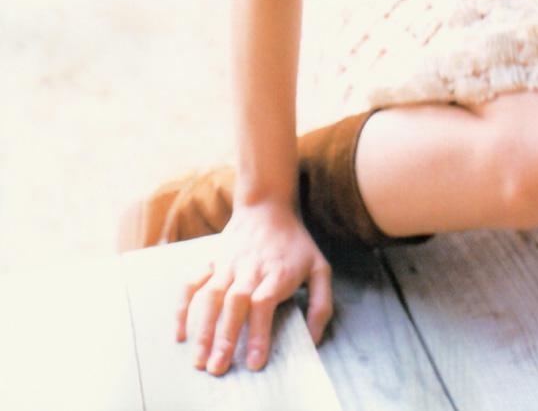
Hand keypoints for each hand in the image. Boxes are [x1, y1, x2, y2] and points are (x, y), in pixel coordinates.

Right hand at [175, 200, 331, 376]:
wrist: (267, 206)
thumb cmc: (295, 243)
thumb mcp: (319, 268)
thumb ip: (320, 304)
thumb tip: (313, 340)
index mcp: (277, 272)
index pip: (264, 303)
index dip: (259, 332)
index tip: (254, 362)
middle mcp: (249, 268)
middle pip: (235, 302)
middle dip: (225, 336)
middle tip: (218, 368)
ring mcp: (227, 263)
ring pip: (211, 295)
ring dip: (203, 328)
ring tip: (199, 359)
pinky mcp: (211, 260)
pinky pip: (192, 283)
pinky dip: (182, 307)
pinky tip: (180, 333)